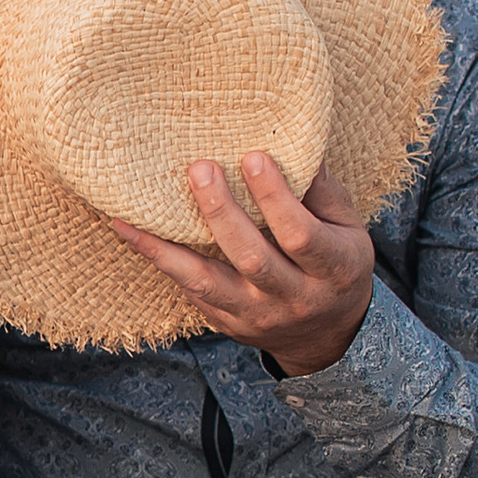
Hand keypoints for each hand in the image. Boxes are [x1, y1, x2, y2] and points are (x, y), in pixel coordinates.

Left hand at [113, 154, 375, 375]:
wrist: (328, 336)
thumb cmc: (337, 264)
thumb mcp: (348, 229)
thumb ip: (322, 190)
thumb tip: (293, 142)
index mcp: (333, 270)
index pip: (301, 236)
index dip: (275, 198)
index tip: (252, 157)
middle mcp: (295, 298)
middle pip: (252, 258)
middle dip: (222, 212)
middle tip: (200, 168)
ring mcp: (258, 316)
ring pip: (208, 283)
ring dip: (167, 247)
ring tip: (134, 212)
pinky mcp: (228, 323)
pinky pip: (189, 290)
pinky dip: (159, 260)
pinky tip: (129, 232)